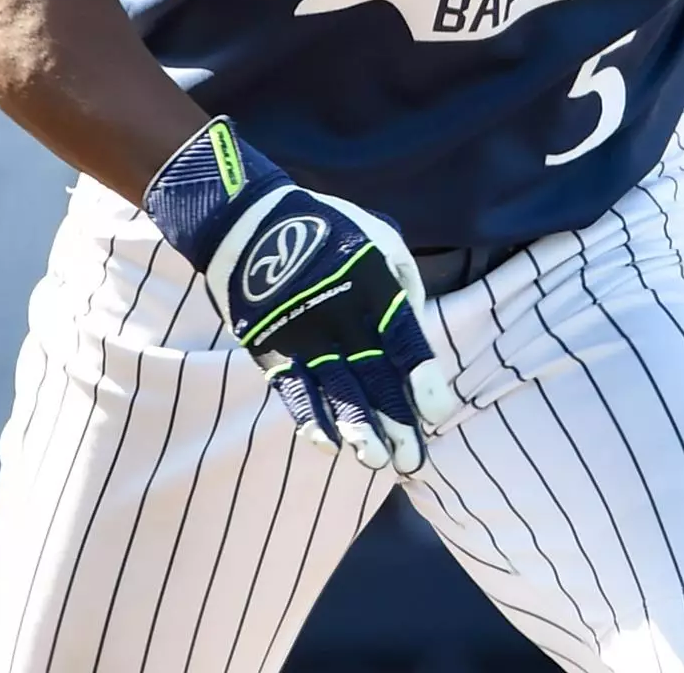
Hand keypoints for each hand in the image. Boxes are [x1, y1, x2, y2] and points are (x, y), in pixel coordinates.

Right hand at [146, 120, 455, 472]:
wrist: (247, 221)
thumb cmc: (327, 229)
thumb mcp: (380, 237)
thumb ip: (405, 285)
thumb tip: (415, 334)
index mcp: (372, 283)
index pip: (404, 342)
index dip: (424, 383)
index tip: (437, 415)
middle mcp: (339, 313)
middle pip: (373, 377)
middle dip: (396, 423)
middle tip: (412, 460)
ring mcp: (301, 333)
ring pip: (334, 392)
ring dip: (358, 432)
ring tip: (377, 462)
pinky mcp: (269, 346)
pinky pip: (292, 391)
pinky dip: (311, 420)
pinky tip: (330, 444)